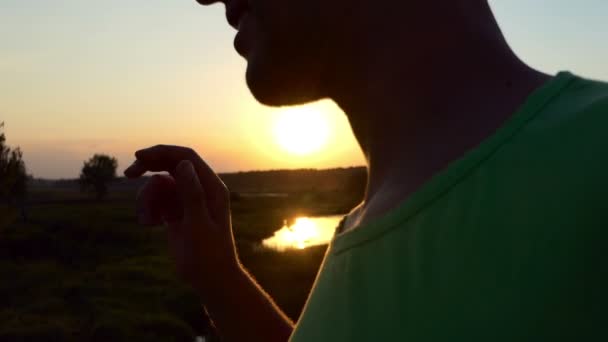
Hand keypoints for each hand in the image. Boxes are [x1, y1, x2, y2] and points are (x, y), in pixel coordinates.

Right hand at [124, 145, 239, 294]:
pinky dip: (148, 208)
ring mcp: (188, 200)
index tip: (139, 156)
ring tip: (147, 220)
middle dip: (149, 167)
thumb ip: (192, 194)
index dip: (162, 152)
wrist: (210, 278)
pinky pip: (157, 199)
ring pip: (160, 184)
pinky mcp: (177, 212)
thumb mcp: (198, 224)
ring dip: (147, 197)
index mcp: (212, 187)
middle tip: (128, 174)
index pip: (186, 157)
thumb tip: (182, 164)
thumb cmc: (209, 254)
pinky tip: (150, 224)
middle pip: (171, 165)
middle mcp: (201, 189)